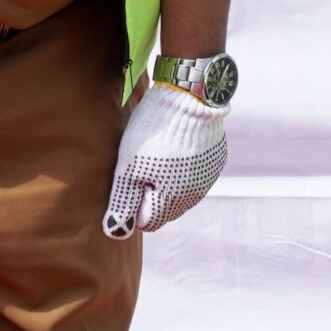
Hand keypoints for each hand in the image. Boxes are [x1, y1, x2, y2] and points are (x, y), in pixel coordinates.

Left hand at [105, 84, 226, 238]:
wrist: (189, 98)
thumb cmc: (153, 133)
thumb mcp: (128, 167)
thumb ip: (122, 202)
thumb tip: (115, 233)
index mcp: (172, 201)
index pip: (148, 222)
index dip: (134, 205)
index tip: (129, 180)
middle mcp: (194, 196)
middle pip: (166, 209)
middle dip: (151, 195)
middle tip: (141, 166)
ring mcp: (208, 179)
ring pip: (182, 193)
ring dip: (168, 182)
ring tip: (158, 153)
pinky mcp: (216, 161)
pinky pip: (196, 176)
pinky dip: (184, 168)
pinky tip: (175, 146)